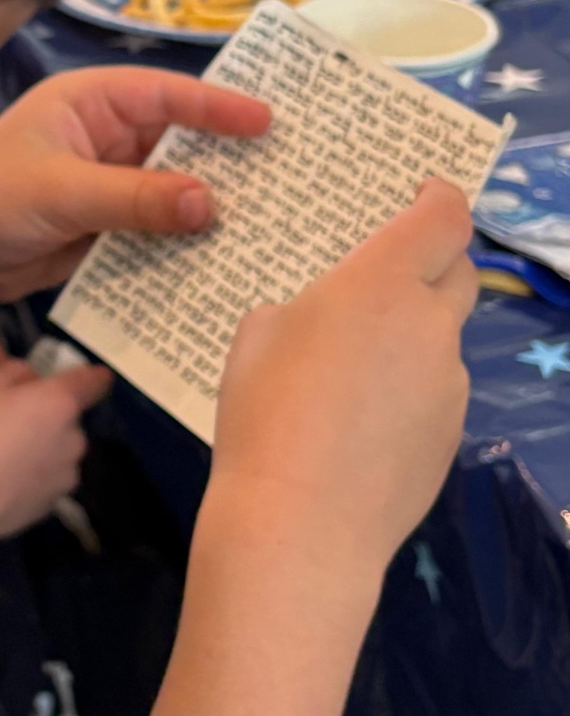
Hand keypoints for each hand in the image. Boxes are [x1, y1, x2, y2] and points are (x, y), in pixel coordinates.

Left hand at [0, 67, 271, 309]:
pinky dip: (184, 241)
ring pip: (172, 189)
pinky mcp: (105, 225)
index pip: (164, 94)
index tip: (267, 121)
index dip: (217, 106)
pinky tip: (222, 258)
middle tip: (286, 173)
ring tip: (268, 220)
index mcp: (87, 102)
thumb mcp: (61, 192)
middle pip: (178, 142)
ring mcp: (106, 181)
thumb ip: (135, 198)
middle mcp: (102, 135)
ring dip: (209, 206)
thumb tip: (210, 203)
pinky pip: (156, 228)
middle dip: (225, 160)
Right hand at [0, 358, 110, 587]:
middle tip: (14, 421)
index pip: (92, 383)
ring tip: (7, 457)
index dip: (96, 376)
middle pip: (69, 420)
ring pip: (60, 453)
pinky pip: (46, 480)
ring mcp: (66, 476)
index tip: (102, 376)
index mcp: (61, 403)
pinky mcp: (52, 505)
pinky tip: (4, 481)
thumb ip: (16, 372)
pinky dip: (33, 477)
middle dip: (49, 417)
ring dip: (44, 450)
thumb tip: (32, 382)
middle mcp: (74, 439)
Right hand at [211, 179, 474, 577]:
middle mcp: (431, 326)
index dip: (440, 197)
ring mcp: (449, 386)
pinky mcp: (452, 437)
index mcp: (381, 283)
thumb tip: (328, 325)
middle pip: (460, 273)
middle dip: (433, 264)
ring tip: (353, 372)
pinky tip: (358, 426)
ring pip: (443, 339)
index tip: (423, 192)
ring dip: (413, 336)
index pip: (444, 218)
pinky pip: (434, 393)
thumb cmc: (265, 412)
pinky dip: (407, 392)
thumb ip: (305, 308)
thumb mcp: (256, 333)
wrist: (301, 523)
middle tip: (388, 276)